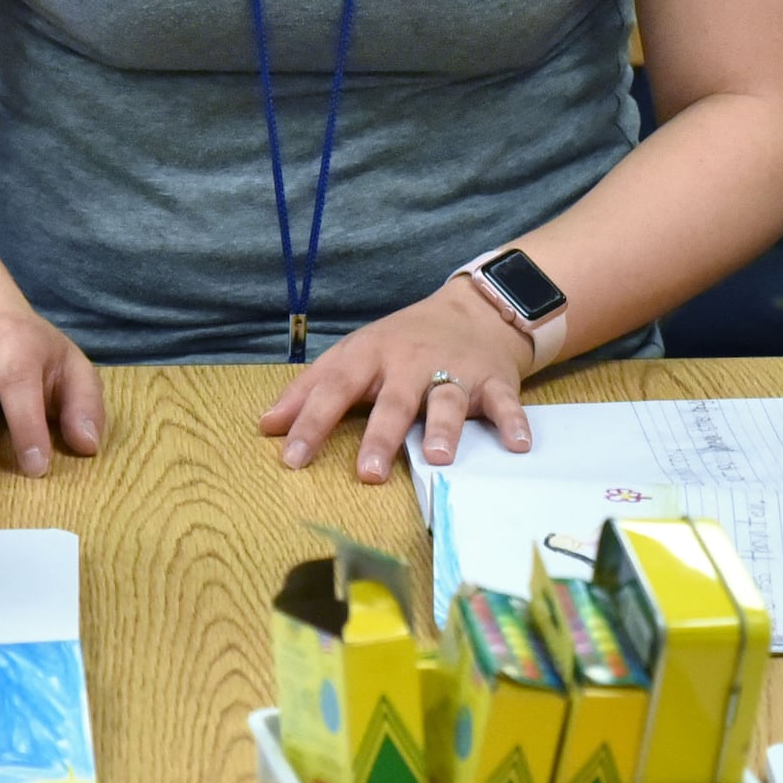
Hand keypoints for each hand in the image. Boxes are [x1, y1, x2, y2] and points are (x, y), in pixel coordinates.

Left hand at [261, 277, 535, 483]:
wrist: (475, 310)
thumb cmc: (402, 342)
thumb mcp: (353, 355)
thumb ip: (309, 390)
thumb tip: (265, 426)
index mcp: (371, 356)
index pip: (335, 388)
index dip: (311, 422)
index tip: (291, 458)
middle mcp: (411, 363)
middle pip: (394, 401)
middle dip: (382, 436)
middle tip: (369, 473)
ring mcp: (455, 371)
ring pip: (448, 400)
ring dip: (445, 428)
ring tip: (439, 458)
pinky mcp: (494, 381)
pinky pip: (504, 403)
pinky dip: (513, 422)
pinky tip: (517, 445)